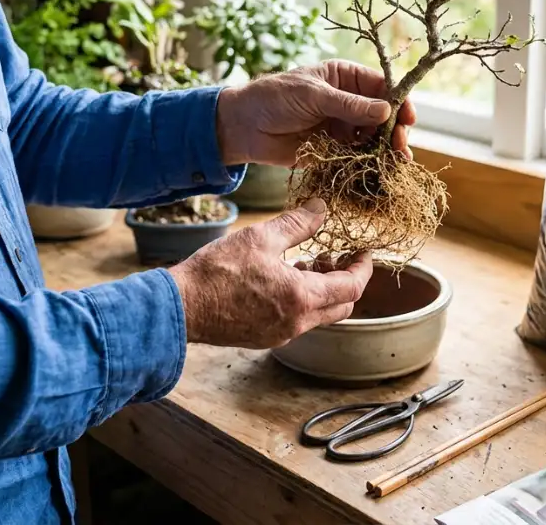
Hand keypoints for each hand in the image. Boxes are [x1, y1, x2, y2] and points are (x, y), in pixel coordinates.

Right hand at [168, 198, 371, 348]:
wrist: (181, 306)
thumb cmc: (218, 271)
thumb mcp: (261, 237)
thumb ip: (297, 223)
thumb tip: (322, 209)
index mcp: (302, 297)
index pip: (353, 287)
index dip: (363, 267)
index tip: (364, 251)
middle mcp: (297, 322)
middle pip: (342, 306)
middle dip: (346, 280)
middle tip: (334, 256)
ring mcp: (281, 334)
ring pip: (319, 315)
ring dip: (322, 290)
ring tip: (306, 262)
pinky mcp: (264, 338)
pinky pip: (297, 321)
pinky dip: (302, 300)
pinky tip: (283, 279)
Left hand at [214, 59, 416, 166]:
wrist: (242, 127)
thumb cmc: (273, 98)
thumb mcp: (312, 95)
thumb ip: (348, 105)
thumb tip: (386, 110)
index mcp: (344, 78)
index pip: (381, 86)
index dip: (398, 100)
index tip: (408, 117)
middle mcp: (348, 102)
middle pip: (383, 115)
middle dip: (395, 129)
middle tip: (399, 144)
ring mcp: (342, 127)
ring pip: (374, 137)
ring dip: (387, 149)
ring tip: (397, 162)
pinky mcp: (333, 150)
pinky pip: (358, 156)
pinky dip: (370, 164)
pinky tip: (381, 172)